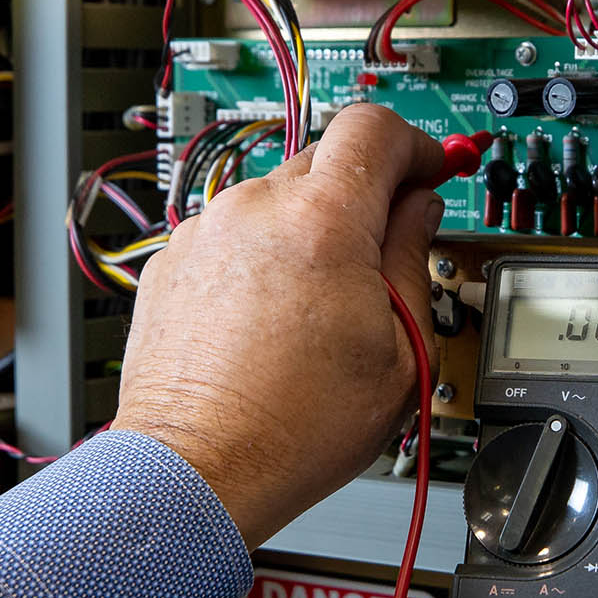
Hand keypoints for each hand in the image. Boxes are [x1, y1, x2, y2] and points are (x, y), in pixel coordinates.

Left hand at [114, 105, 445, 545]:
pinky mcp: (171, 266)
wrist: (199, 470)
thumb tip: (419, 212)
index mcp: (322, 221)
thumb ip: (413, 259)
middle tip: (382, 256)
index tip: (427, 170)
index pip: (375, 127)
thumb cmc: (295, 428)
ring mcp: (204, 235)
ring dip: (304, 235)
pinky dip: (256, 263)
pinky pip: (229, 240)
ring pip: (272, 204)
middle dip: (361, 198)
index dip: (415, 145)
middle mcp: (254, 210)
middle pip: (324, 162)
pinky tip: (269, 323)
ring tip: (318, 311)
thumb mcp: (401, 350)